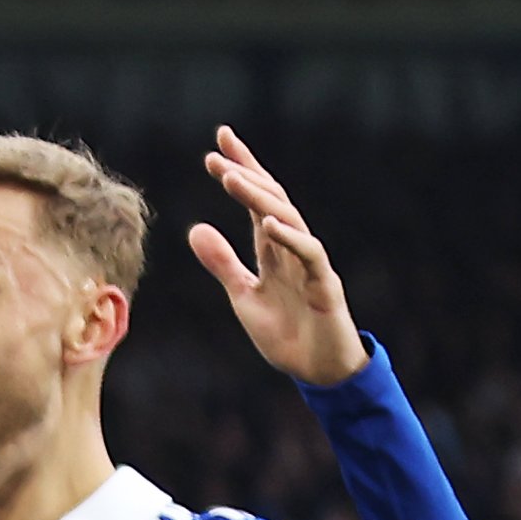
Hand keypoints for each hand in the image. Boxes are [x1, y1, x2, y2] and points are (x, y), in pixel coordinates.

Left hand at [187, 129, 368, 386]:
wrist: (317, 370)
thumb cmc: (286, 333)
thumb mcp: (244, 297)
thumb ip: (223, 264)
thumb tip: (195, 229)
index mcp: (273, 250)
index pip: (256, 202)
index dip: (239, 173)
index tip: (215, 149)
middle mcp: (293, 248)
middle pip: (271, 200)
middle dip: (245, 173)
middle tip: (217, 150)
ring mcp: (310, 263)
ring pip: (288, 219)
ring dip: (259, 198)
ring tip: (231, 178)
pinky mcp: (325, 285)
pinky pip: (309, 254)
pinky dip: (289, 238)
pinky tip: (268, 223)